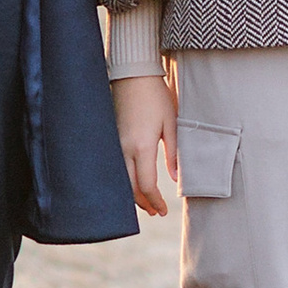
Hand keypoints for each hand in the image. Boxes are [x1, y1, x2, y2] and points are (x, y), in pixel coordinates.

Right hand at [114, 70, 178, 216]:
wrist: (133, 75)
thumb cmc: (156, 97)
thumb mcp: (171, 123)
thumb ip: (174, 153)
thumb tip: (176, 179)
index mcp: (142, 146)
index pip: (146, 185)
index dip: (155, 201)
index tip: (163, 210)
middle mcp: (124, 149)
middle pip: (130, 188)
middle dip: (143, 203)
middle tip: (155, 212)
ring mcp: (114, 145)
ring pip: (120, 180)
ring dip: (132, 195)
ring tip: (145, 203)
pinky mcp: (110, 139)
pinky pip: (114, 168)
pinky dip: (123, 181)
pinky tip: (132, 183)